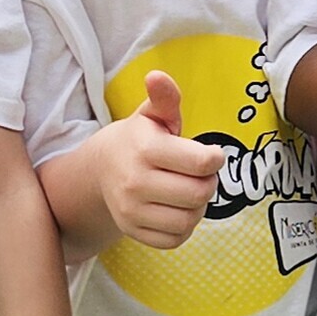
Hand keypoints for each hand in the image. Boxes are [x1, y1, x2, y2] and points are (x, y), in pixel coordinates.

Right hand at [96, 71, 225, 249]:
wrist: (100, 169)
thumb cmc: (139, 138)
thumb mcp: (152, 114)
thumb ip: (164, 97)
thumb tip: (157, 76)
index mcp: (146, 149)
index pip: (203, 163)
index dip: (216, 158)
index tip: (211, 154)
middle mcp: (135, 182)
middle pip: (200, 193)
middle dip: (208, 182)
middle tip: (200, 173)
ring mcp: (131, 210)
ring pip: (190, 219)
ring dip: (198, 206)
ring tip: (189, 189)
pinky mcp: (132, 231)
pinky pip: (175, 239)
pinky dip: (184, 227)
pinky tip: (178, 209)